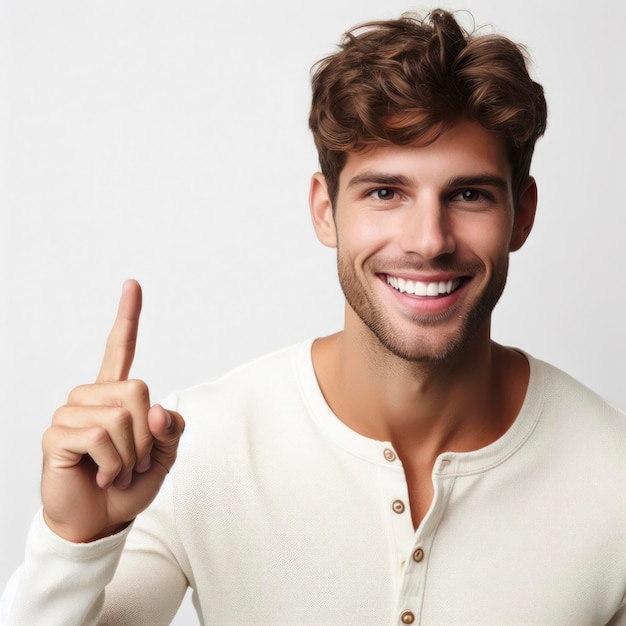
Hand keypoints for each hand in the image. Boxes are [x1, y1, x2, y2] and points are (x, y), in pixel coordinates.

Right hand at [41, 280, 184, 542]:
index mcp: (116, 395)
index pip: (120, 349)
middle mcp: (91, 397)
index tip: (133, 284)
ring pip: (121, 416)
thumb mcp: (165, 457)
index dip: (127, 317)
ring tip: (117, 467)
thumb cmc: (130, 483)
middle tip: (135, 459)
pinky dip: (113, 463)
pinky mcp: (57, 435)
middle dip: (148, 435)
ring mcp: (71, 413)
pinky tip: (102, 473)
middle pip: (138, 390)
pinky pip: (101, 438)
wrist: (101, 519)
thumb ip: (171, 431)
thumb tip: (158, 411)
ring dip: (131, 453)